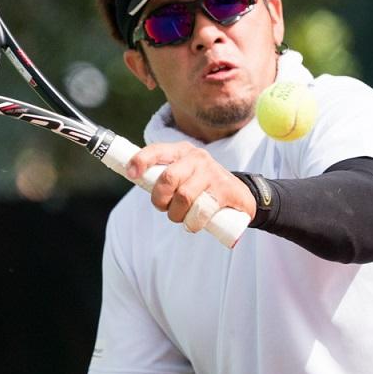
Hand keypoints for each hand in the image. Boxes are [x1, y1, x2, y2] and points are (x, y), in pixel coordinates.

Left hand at [125, 142, 256, 232]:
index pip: (157, 150)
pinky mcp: (225, 190)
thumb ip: (162, 177)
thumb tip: (133, 175)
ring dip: (178, 215)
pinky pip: (201, 211)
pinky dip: (193, 223)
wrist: (239, 195)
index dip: (142, 160)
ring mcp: (212, 173)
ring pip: (183, 197)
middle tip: (164, 208)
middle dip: (160, 199)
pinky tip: (195, 223)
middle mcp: (196, 158)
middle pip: (168, 178)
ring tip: (183, 217)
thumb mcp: (182, 175)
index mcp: (181, 151)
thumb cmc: (201, 187)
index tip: (132, 174)